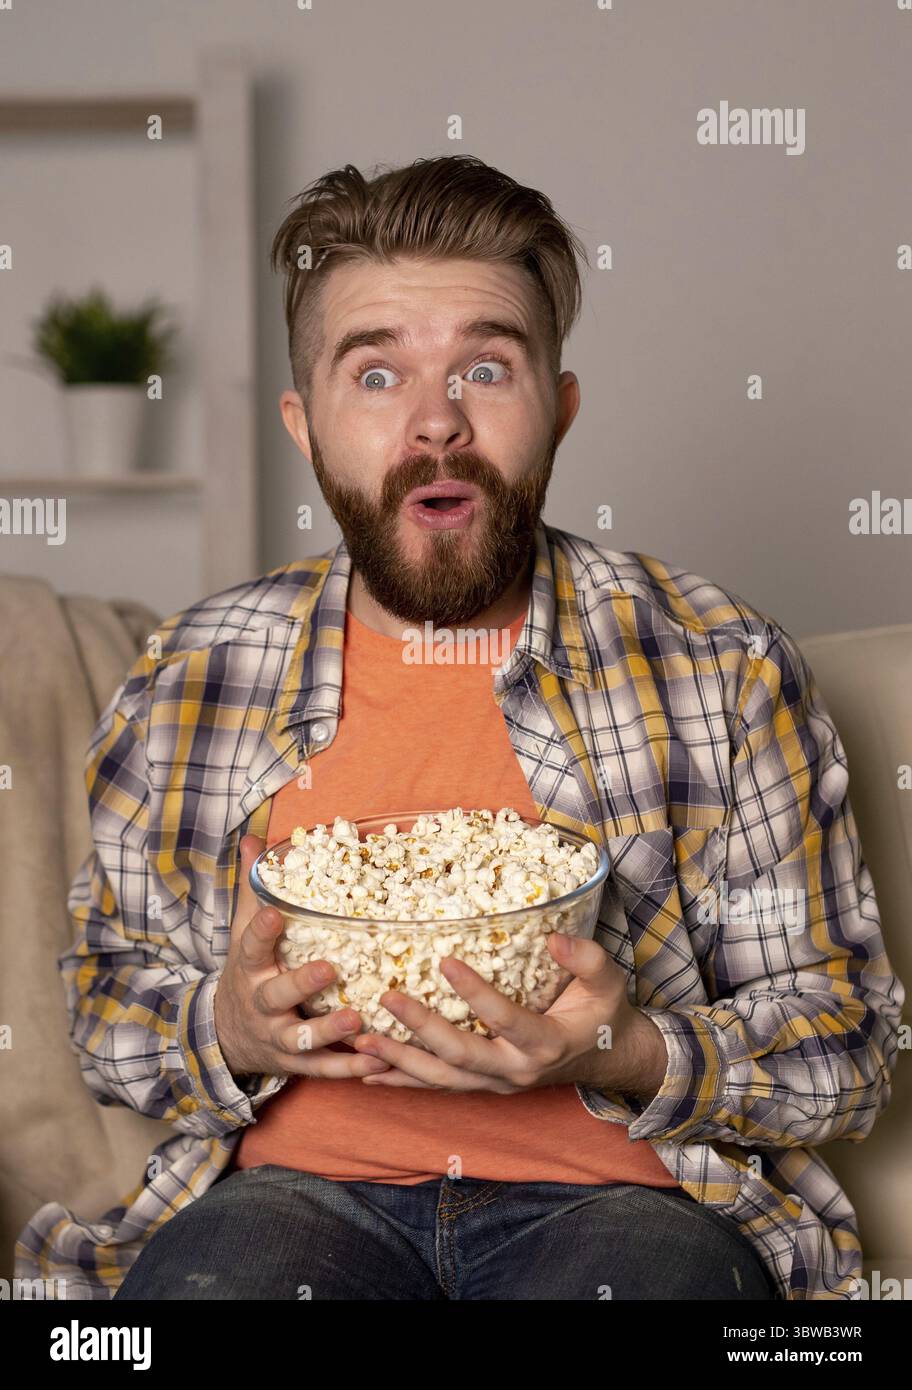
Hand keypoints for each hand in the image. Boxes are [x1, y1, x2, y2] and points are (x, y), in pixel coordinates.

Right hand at [212, 835, 390, 1081]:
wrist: (226, 1037)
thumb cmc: (248, 974)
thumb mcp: (243, 934)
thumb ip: (255, 890)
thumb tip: (256, 840)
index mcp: (250, 968)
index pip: (251, 947)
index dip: (261, 932)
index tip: (275, 915)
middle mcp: (261, 1004)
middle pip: (276, 995)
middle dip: (301, 984)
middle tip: (330, 969)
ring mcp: (278, 1037)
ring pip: (301, 1038)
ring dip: (329, 1031)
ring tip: (357, 1020)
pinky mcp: (296, 1063)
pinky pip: (324, 1068)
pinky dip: (350, 1068)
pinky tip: (379, 1062)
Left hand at [349, 932, 667, 1096]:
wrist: (607, 1060)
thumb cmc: (604, 1013)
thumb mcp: (608, 982)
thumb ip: (587, 958)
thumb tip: (554, 937)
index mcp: (546, 1042)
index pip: (504, 1019)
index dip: (474, 993)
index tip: (444, 961)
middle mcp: (516, 1070)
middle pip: (461, 1054)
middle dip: (421, 1029)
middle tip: (387, 998)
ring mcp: (497, 1083)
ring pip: (441, 1079)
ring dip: (400, 1061)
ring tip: (362, 1039)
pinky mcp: (483, 1087)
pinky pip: (437, 1087)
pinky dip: (401, 1081)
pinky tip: (367, 1071)